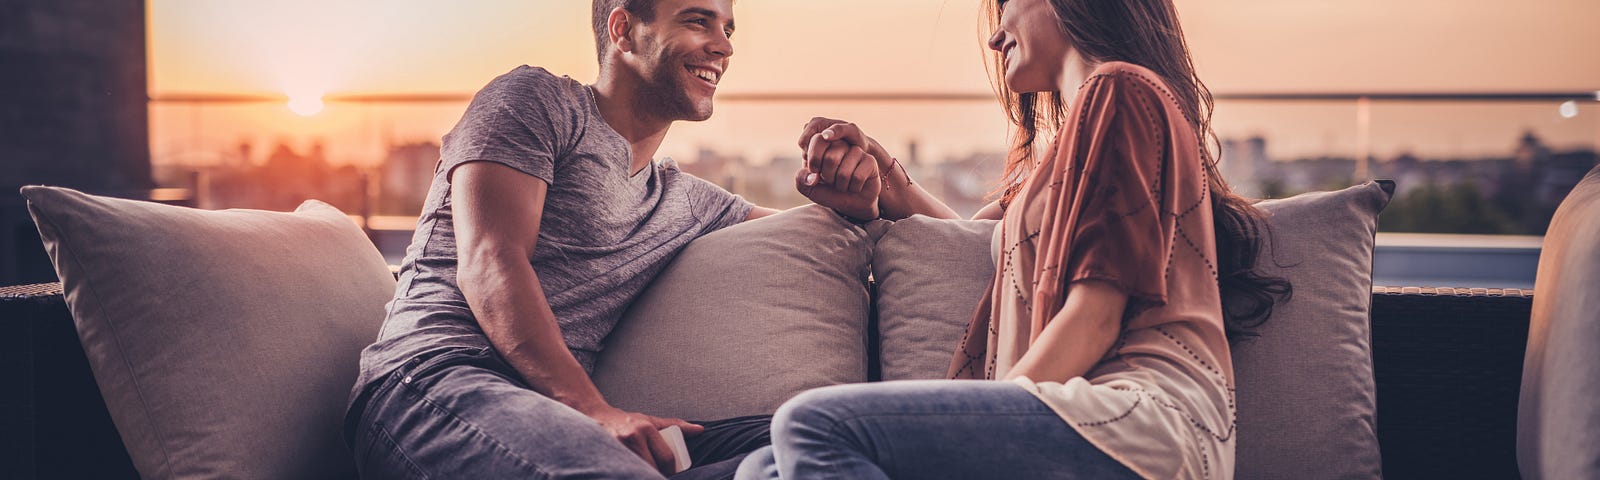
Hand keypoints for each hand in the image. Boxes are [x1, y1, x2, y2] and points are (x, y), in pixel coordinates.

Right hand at [585, 406, 703, 474]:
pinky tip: (629, 470)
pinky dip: (628, 471)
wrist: (593, 416)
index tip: (669, 472)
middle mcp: (631, 436)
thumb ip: (674, 426)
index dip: (671, 470)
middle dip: (656, 474)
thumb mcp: (650, 420)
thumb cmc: (625, 421)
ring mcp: (617, 447)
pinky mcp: (605, 455)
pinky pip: (622, 470)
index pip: (666, 457)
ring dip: (641, 473)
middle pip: (652, 467)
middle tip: (656, 473)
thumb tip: (699, 430)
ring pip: (637, 470)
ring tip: (642, 470)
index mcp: (645, 428)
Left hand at [796, 118, 885, 219]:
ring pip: (844, 172)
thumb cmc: (829, 192)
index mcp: (825, 145)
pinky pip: (858, 176)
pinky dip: (853, 187)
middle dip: (829, 178)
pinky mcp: (870, 161)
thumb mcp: (809, 189)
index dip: (814, 160)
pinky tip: (855, 186)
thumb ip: (802, 181)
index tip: (815, 171)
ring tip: (844, 184)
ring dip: (841, 185)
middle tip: (832, 180)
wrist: (850, 203)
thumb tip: (812, 176)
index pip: (818, 139)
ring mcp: (857, 152)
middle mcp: (841, 145)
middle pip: (831, 158)